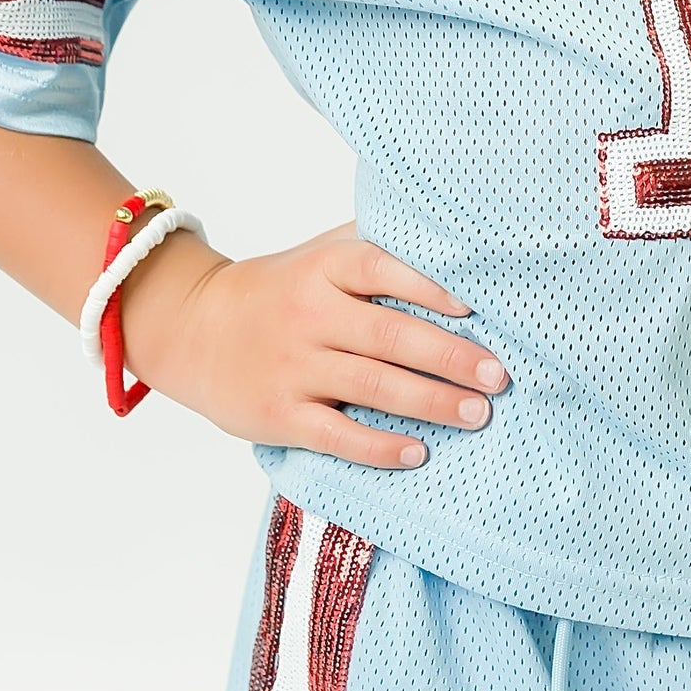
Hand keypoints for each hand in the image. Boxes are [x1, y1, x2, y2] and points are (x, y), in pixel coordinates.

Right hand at [120, 220, 507, 466]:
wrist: (192, 328)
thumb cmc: (279, 289)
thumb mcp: (319, 253)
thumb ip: (375, 242)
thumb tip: (452, 238)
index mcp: (323, 267)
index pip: (381, 268)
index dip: (430, 286)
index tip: (478, 307)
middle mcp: (309, 314)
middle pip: (389, 335)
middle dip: (450, 356)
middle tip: (498, 375)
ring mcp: (293, 366)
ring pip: (371, 386)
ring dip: (431, 401)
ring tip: (478, 413)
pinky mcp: (279, 414)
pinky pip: (336, 434)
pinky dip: (379, 447)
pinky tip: (417, 452)